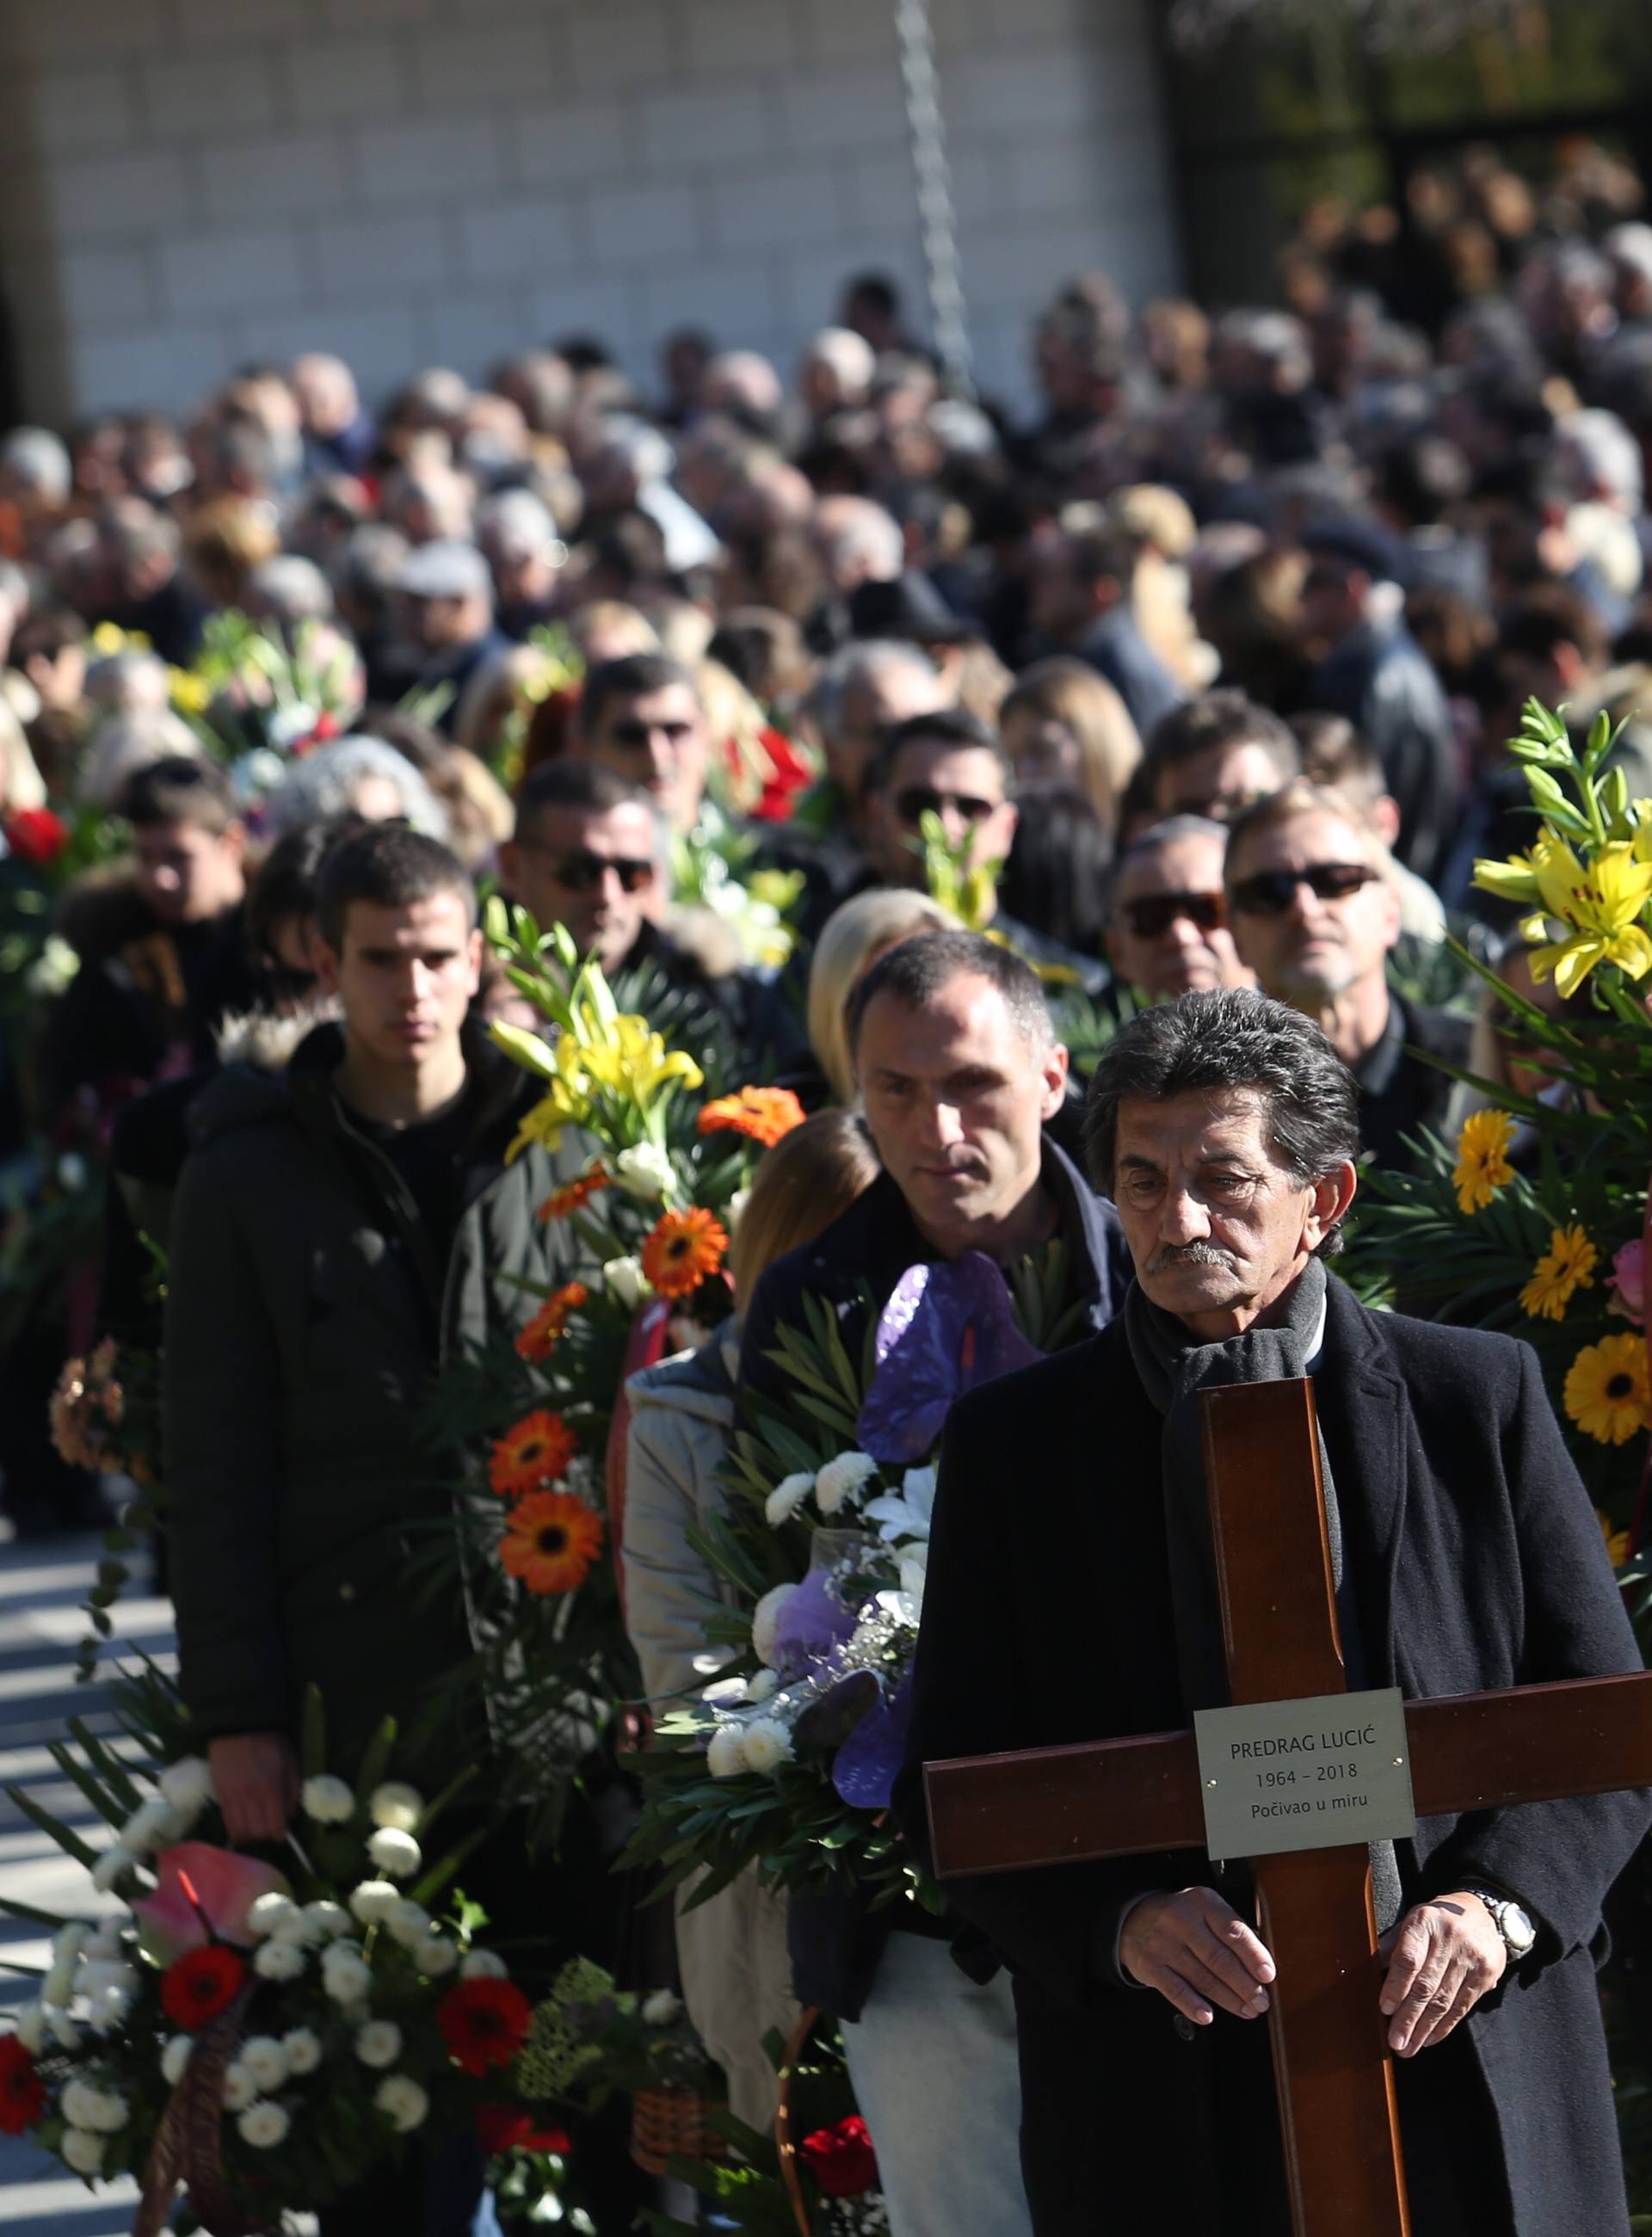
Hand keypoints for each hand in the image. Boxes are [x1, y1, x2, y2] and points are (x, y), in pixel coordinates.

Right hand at [209, 1732, 298, 1844]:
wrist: (241, 1725)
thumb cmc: (271, 1742)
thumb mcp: (291, 1762)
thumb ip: (293, 1791)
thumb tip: (290, 1816)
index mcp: (271, 1788)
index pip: (274, 1827)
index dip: (280, 1833)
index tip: (282, 1831)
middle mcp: (251, 1796)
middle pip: (257, 1833)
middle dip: (266, 1834)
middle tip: (270, 1827)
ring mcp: (232, 1796)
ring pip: (239, 1831)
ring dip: (250, 1834)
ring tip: (255, 1826)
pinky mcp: (219, 1794)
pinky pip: (226, 1821)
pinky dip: (235, 1828)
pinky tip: (242, 1824)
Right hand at [1119, 1886, 1275, 2026]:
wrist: (1135, 1918)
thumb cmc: (1184, 1919)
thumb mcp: (1207, 1911)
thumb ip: (1232, 1933)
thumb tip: (1261, 1967)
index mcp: (1203, 1902)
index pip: (1232, 1930)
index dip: (1253, 1955)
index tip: (1268, 1976)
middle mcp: (1182, 1920)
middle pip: (1219, 1958)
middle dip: (1245, 1985)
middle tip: (1261, 2002)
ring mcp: (1163, 1943)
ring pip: (1202, 1977)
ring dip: (1228, 1999)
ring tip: (1246, 2010)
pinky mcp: (1150, 1965)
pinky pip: (1175, 1990)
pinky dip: (1193, 2005)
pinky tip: (1208, 2016)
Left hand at [1378, 1893, 1505, 2056]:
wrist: (1480, 1912)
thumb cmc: (1436, 1920)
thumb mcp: (1412, 1921)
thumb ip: (1392, 1945)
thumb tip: (1369, 1969)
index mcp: (1425, 1922)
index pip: (1408, 1959)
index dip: (1396, 1986)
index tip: (1385, 2009)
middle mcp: (1450, 1939)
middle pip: (1426, 1986)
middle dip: (1408, 2018)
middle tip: (1395, 2042)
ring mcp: (1471, 1957)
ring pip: (1443, 2001)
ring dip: (1423, 2029)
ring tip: (1408, 2047)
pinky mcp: (1487, 1974)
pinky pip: (1461, 2007)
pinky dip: (1443, 2027)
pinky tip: (1429, 2039)